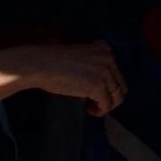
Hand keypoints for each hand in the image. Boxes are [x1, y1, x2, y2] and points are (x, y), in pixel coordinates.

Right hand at [0, 41, 125, 117]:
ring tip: (92, 107)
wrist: (40, 64)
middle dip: (110, 97)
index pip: (117, 73)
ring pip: (117, 97)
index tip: (97, 92)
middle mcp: (108, 59)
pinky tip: (89, 110)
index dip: (109, 86)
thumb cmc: (53, 61)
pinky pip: (106, 105)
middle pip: (121, 86)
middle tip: (96, 103)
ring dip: (106, 105)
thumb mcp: (80, 55)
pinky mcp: (97, 86)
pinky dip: (100, 111)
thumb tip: (100, 85)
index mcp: (105, 49)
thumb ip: (93, 64)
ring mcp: (104, 72)